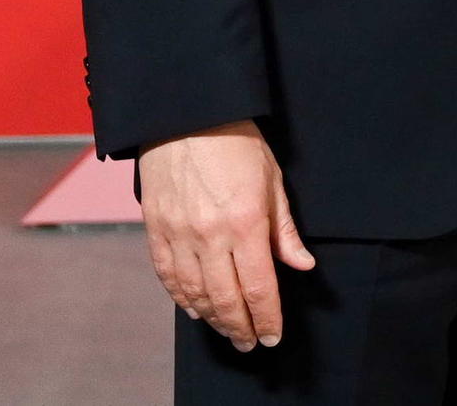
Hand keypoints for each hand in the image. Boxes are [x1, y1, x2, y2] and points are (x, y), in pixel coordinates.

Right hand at [137, 122, 312, 350]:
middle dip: (240, 327)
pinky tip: (195, 309)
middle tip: (249, 343)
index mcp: (245, 222)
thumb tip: (302, 265)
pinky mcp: (155, 228)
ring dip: (212, 318)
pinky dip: (182, 298)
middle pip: (225, 299)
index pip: (259, 286)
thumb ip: (284, 230)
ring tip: (227, 329)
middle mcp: (209, 235)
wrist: (186, 113)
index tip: (272, 336)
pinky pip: (167, 275)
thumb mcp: (272, 180)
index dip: (266, 318)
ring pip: (194, 294)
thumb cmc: (235, 141)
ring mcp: (178, 233)